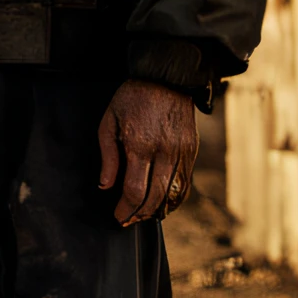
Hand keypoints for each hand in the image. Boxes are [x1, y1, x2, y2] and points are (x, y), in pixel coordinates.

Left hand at [97, 80, 198, 225]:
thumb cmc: (132, 98)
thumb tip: (105, 185)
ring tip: (144, 215)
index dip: (126, 209)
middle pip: (156, 198)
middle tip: (128, 220)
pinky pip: (186, 183)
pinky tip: (164, 204)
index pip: (135, 190)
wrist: (166, 78)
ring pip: (173, 194)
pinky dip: (175, 199)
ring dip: (158, 210)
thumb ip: (108, 156)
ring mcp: (181, 152)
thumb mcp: (109, 121)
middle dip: (140, 215)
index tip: (118, 216)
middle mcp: (164, 151)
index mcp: (140, 144)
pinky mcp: (191, 150)